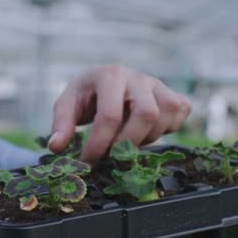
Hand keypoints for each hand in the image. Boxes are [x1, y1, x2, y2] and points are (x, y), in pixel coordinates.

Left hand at [48, 65, 191, 162]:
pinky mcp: (173, 94)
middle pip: (147, 114)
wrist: (106, 82)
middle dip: (128, 143)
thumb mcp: (68, 105)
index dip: (99, 145)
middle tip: (111, 156)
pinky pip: (181, 113)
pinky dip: (168, 129)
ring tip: (126, 140)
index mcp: (110, 75)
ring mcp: (159, 85)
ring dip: (147, 138)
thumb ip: (61, 124)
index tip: (88, 162)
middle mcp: (138, 77)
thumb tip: (56, 147)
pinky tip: (147, 132)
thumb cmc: (86, 96)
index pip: (110, 116)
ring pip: (166, 115)